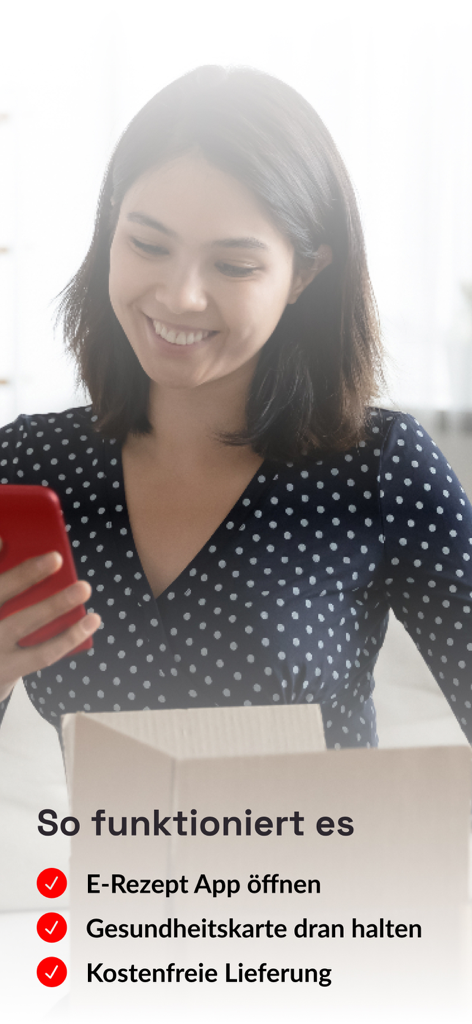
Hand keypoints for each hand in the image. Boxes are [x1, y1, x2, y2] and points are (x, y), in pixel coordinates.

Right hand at [0, 544, 100, 701]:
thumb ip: (1, 575)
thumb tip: (7, 541)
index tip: (4, 539)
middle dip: (25, 576)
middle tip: (56, 558)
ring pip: (22, 624)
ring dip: (55, 605)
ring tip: (83, 588)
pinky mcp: (9, 670)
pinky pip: (42, 654)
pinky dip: (69, 637)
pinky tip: (91, 620)